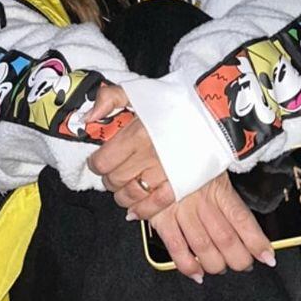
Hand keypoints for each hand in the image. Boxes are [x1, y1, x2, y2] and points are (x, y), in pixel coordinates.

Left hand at [86, 82, 174, 217]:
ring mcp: (165, 173)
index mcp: (136, 134)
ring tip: (124, 188)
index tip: (100, 161)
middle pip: (114, 180)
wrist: (213, 110)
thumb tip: (88, 117)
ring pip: (131, 195)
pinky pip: (155, 205)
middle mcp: (149, 156)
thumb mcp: (138, 91)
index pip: (102, 162)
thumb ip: (109, 100)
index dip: (96, 164)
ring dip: (122, 195)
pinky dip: (142, 210)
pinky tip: (136, 208)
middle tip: (113, 173)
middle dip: (109, 179)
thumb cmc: (176, 100)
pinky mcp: (181, 184)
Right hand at [147, 172, 276, 277]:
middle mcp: (202, 202)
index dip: (257, 242)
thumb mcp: (213, 171)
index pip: (243, 220)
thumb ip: (225, 194)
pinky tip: (197, 273)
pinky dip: (188, 265)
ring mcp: (181, 211)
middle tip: (244, 265)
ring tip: (221, 268)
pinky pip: (176, 247)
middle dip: (239, 260)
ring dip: (216, 265)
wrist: (154, 150)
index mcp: (218, 189)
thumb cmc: (186, 162)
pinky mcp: (162, 218)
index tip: (267, 257)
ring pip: (204, 247)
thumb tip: (242, 222)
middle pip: (226, 239)